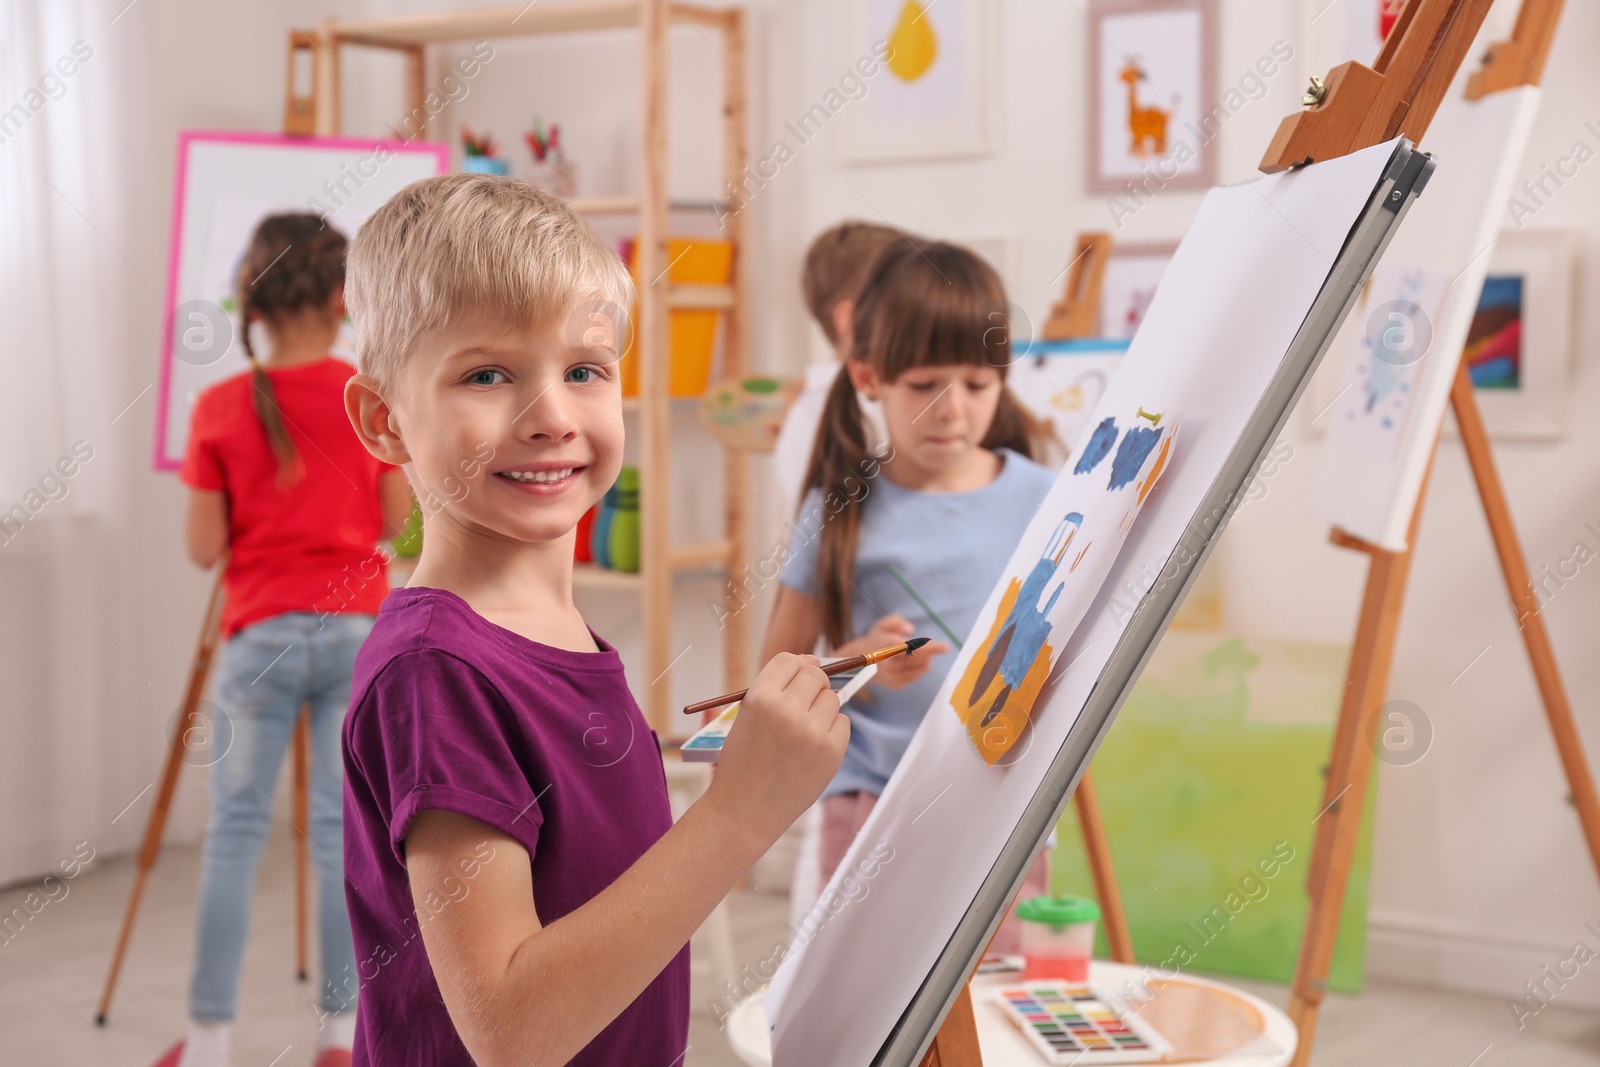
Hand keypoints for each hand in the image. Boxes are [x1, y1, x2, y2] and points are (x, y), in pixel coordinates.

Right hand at [702, 653, 848, 852]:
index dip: (795, 665)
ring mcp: (812, 731)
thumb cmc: (741, 764)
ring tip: (802, 730)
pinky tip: (813, 746)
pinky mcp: (831, 751)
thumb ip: (771, 687)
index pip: (788, 660)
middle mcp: (787, 710)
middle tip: (802, 703)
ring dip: (822, 708)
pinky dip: (832, 730)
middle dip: (811, 684)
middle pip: (815, 675)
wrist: (744, 812)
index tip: (798, 673)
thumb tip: (810, 660)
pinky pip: (843, 723)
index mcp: (759, 698)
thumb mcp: (741, 718)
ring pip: (832, 698)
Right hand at [835, 615, 950, 690]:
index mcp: (886, 647)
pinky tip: (908, 662)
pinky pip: (917, 676)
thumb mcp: (882, 625)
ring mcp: (893, 677)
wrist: (860, 662)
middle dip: (928, 651)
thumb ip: (896, 621)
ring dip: (925, 659)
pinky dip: (918, 667)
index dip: (930, 647)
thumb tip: (911, 629)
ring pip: (921, 669)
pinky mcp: (896, 685)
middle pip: (920, 660)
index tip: (946, 647)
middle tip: (925, 643)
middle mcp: (889, 664)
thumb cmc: (876, 639)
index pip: (912, 648)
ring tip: (914, 652)